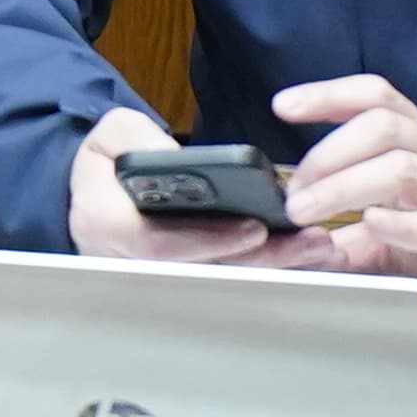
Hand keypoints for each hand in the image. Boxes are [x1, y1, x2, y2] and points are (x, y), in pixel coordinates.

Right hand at [67, 105, 340, 268]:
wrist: (97, 193)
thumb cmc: (107, 163)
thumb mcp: (110, 135)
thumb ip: (138, 138)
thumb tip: (179, 160)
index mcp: (104, 223)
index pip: (158, 244)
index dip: (208, 240)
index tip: (253, 228)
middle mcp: (132, 262)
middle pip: (203, 271)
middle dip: (260, 258)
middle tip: (308, 241)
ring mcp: (160, 278)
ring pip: (222, 280)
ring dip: (275, 266)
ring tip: (319, 246)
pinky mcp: (186, 280)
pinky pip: (229, 278)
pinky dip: (269, 268)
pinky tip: (306, 254)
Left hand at [274, 75, 416, 325]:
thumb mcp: (408, 220)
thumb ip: (356, 231)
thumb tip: (302, 245)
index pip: (378, 96)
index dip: (328, 94)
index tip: (282, 105)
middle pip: (384, 127)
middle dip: (328, 153)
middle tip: (294, 192)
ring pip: (405, 169)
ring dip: (346, 186)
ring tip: (309, 210)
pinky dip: (401, 222)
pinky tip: (371, 223)